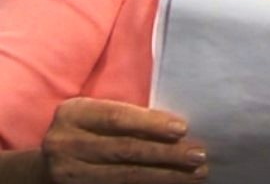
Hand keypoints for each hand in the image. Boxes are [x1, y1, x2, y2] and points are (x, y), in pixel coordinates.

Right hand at [41, 98, 206, 182]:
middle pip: (124, 149)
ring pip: (124, 175)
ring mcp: (69, 173)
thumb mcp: (98, 114)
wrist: (49, 164)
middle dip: (166, 153)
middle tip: (198, 155)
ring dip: (165, 175)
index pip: (116, 118)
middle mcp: (65, 144)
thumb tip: (180, 128)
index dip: (150, 124)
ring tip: (195, 174)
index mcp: (73, 114)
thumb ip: (129, 115)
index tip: (183, 129)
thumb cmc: (89, 130)